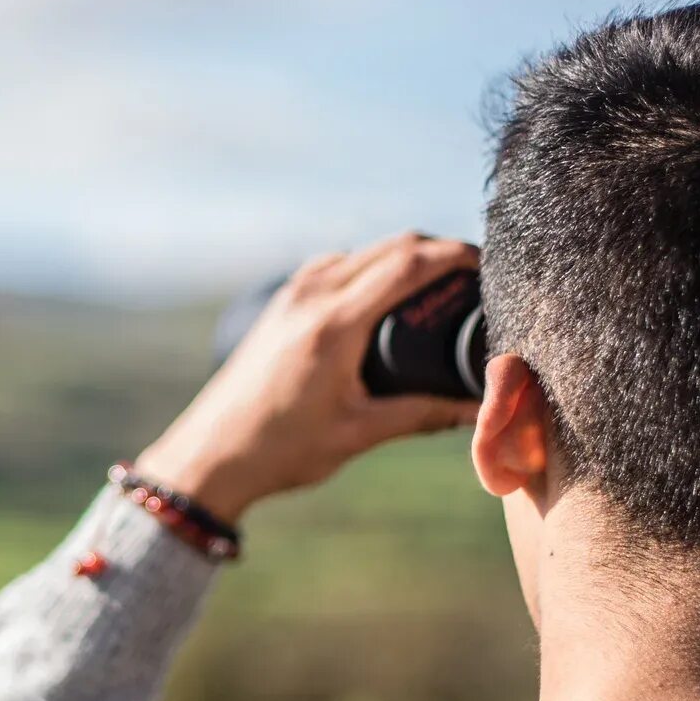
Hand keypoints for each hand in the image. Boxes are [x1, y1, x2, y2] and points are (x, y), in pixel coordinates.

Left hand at [135, 233, 480, 524]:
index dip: (455, 254)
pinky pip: (336, 265)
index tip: (490, 260)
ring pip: (363, 251)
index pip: (408, 264)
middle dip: (438, 251)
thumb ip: (423, 416)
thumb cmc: (280, 449)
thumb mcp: (359, 433)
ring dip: (402, 256)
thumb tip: (480, 410)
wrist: (210, 454)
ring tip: (439, 285)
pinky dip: (370, 267)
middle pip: (391, 246)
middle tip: (476, 275)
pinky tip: (385, 295)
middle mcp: (311, 295)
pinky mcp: (281, 302)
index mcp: (334, 325)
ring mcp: (292, 293)